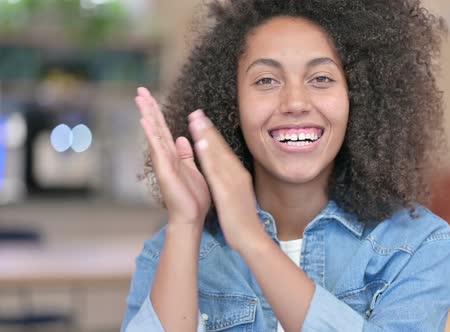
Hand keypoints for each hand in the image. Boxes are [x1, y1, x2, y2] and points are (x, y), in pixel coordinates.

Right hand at [135, 87, 210, 224]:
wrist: (192, 217)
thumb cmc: (193, 197)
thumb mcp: (193, 170)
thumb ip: (186, 154)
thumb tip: (182, 138)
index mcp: (174, 155)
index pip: (164, 129)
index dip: (158, 112)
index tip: (151, 96)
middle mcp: (166, 156)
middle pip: (156, 127)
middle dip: (149, 108)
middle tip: (140, 89)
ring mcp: (163, 163)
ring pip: (154, 134)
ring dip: (147, 115)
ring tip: (140, 98)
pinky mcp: (164, 171)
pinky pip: (157, 150)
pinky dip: (151, 135)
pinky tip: (144, 122)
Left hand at [187, 109, 264, 250]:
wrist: (251, 237)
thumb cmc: (242, 218)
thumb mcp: (236, 194)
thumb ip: (230, 180)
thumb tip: (224, 170)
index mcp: (237, 174)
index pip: (223, 151)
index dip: (211, 134)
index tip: (202, 120)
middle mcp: (236, 173)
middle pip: (220, 148)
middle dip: (207, 129)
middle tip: (196, 111)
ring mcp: (233, 181)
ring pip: (217, 154)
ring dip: (206, 135)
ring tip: (196, 120)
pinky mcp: (227, 191)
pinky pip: (215, 170)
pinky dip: (208, 156)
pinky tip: (201, 144)